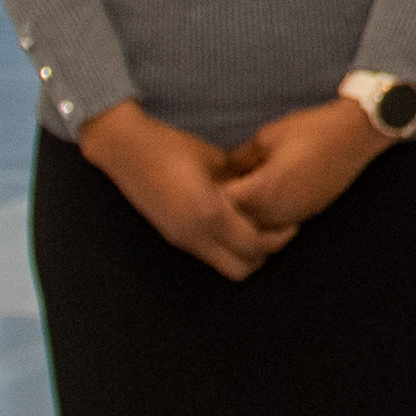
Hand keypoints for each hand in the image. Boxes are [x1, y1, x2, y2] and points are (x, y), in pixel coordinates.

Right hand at [83, 102, 288, 281]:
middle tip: (274, 230)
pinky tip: (229, 222)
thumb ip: (239, 184)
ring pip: (223, 265)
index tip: (290, 222)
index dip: (278, 238)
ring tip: (252, 226)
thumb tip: (261, 194)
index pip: (255, 246)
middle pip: (242, 269)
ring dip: (241, 253)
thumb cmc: (173, 146)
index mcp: (210, 213)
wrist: (126, 149)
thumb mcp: (215, 161)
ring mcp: (181, 239)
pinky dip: (223, 247)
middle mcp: (195, 234)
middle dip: (262, 254)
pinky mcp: (172, 237)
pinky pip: (207, 254)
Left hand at [220, 97, 395, 241]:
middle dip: (226, 209)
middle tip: (219, 190)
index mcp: (264, 188)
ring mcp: (295, 215)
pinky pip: (278, 224)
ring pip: (258, 228)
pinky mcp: (308, 214)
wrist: (355, 135)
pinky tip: (265, 196)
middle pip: (238, 222)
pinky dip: (266, 215)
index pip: (224, 204)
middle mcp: (278, 209)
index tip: (204, 182)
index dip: (211, 194)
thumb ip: (240, 159)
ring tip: (241, 194)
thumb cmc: (310, 130)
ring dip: (247, 215)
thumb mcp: (266, 137)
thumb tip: (222, 172)